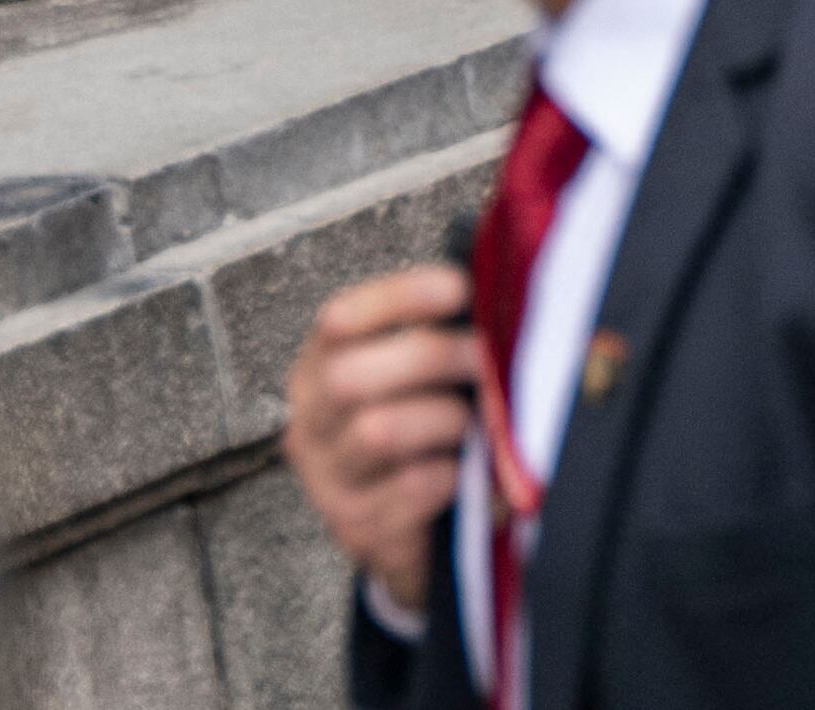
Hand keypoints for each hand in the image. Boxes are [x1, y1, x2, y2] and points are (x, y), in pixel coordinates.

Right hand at [283, 266, 479, 611]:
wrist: (416, 527)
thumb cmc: (427, 424)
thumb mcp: (425, 374)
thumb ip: (445, 331)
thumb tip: (504, 286)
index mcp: (321, 367)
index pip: (337, 320)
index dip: (398, 298)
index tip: (459, 288)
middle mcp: (310, 420)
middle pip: (349, 377)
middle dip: (430, 359)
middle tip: (485, 360)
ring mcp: (327, 478)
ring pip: (377, 432)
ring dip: (444, 419)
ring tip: (474, 423)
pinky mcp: (356, 526)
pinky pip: (411, 488)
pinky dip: (453, 474)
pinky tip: (467, 472)